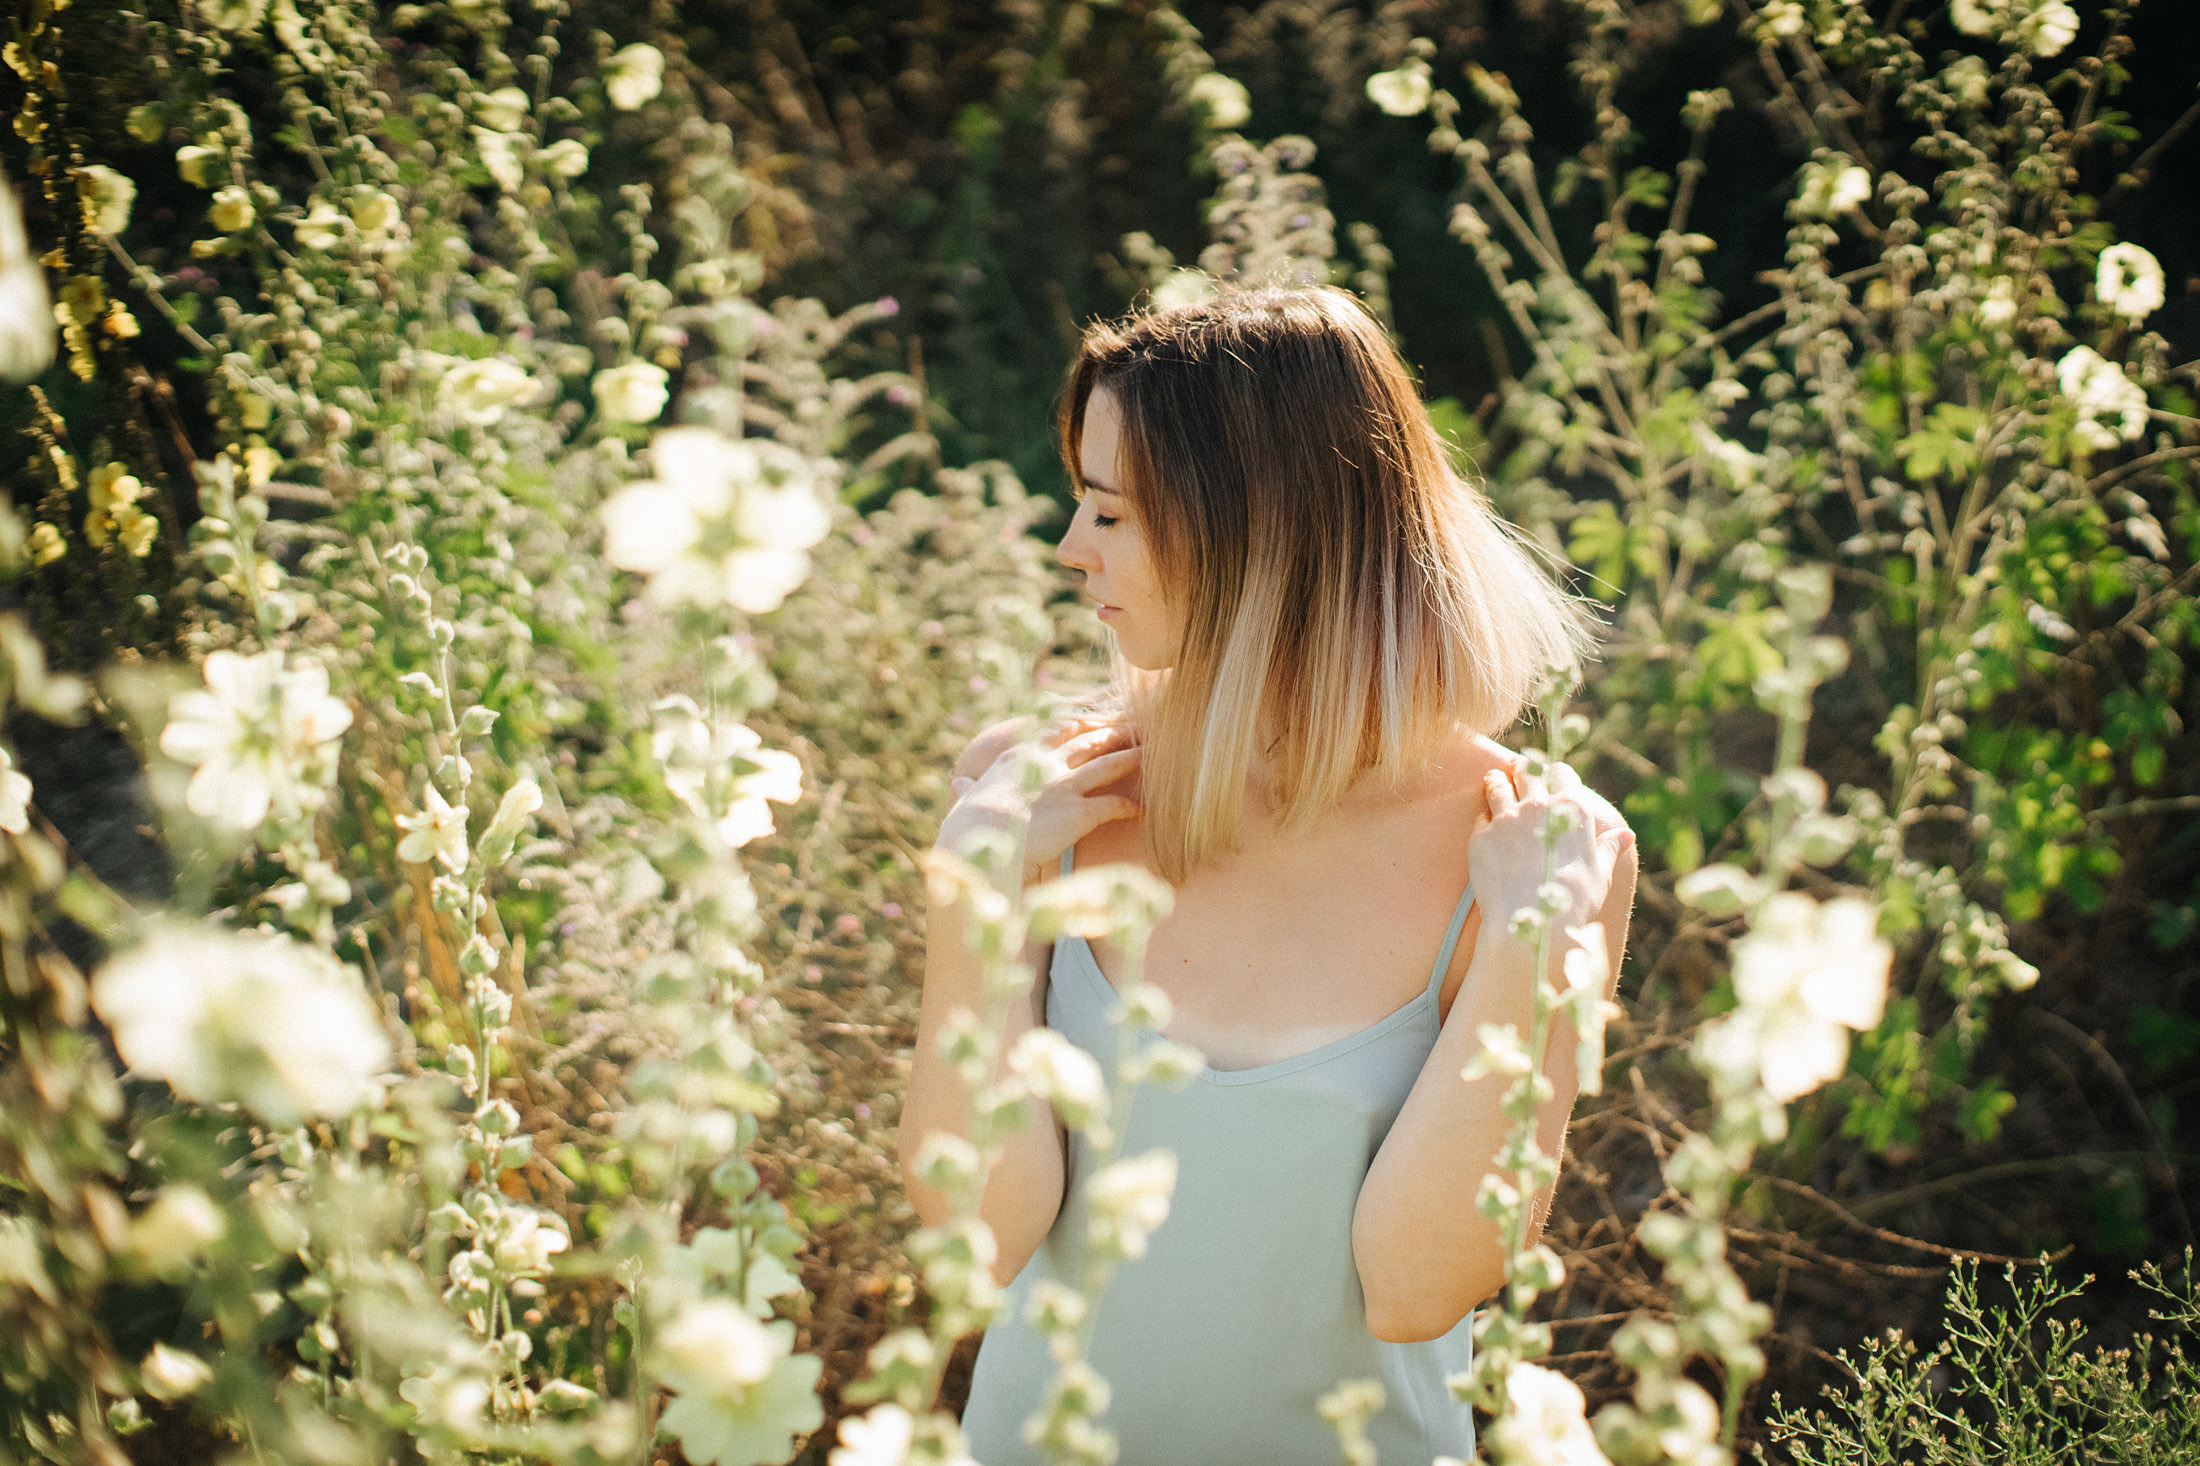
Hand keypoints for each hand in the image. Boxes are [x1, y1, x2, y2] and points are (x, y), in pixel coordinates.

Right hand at [939, 717, 1140, 883]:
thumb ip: (970, 789)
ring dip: (1132, 758)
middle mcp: (1046, 763)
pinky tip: (1143, 807)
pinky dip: (1131, 805)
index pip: (1056, 731)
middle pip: (1089, 742)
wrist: (978, 838)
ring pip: (1109, 765)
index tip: (1092, 720)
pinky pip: (1114, 804)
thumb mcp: (968, 798)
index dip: (1078, 725)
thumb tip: (959, 785)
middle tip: (1134, 727)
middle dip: (1113, 733)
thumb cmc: (966, 825)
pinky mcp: (1081, 812)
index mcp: (1020, 755)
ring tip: (1150, 754)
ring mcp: (1066, 785)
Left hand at [1468, 756, 1633, 941]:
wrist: (1533, 923)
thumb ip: (1608, 848)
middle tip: (1519, 770)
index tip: (1552, 776)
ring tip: (1494, 779)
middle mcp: (1538, 805)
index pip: (1562, 774)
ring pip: (1498, 784)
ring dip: (1497, 780)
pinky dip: (1484, 814)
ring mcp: (1506, 818)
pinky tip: (1485, 818)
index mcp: (1572, 808)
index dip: (1556, 774)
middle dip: (1524, 768)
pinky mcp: (1481, 836)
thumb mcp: (1600, 873)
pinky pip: (1481, 815)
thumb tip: (1625, 835)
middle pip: (1527, 771)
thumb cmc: (1574, 901)